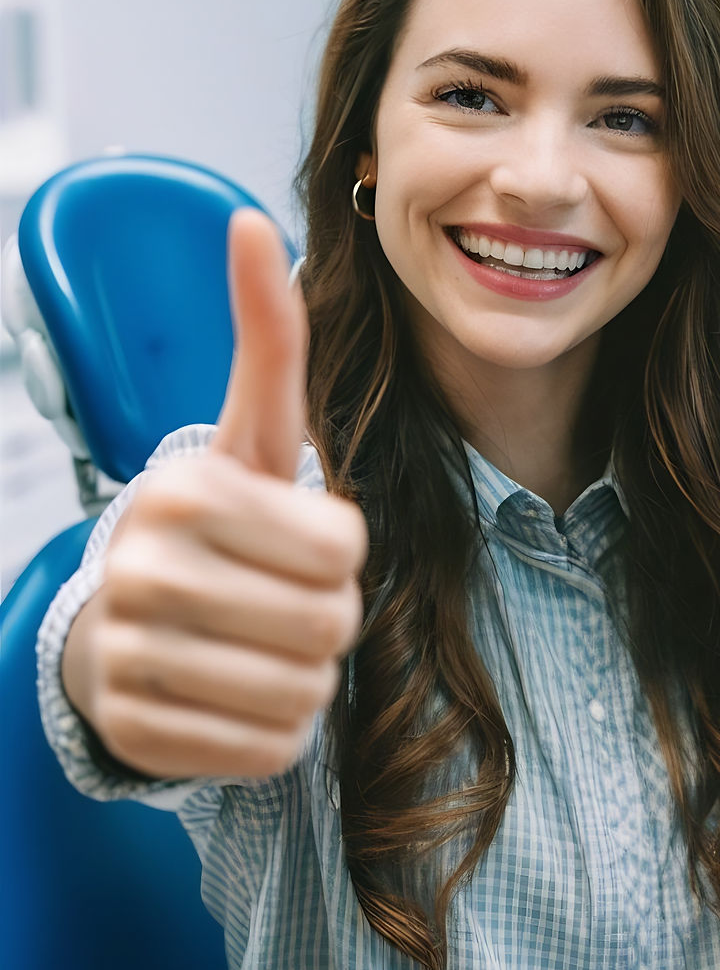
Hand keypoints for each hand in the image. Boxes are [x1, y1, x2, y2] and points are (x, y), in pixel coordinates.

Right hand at [61, 209, 366, 778]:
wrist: (125, 621)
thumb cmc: (212, 524)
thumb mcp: (248, 430)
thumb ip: (267, 337)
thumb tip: (252, 219)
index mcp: (183, 489)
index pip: (344, 547)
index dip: (339, 551)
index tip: (292, 541)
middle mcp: (145, 570)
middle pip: (330, 622)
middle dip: (327, 618)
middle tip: (278, 601)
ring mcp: (133, 656)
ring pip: (303, 691)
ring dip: (304, 675)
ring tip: (258, 643)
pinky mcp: (139, 731)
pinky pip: (268, 750)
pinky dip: (274, 731)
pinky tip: (235, 694)